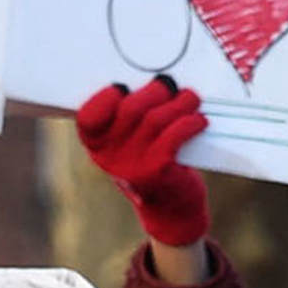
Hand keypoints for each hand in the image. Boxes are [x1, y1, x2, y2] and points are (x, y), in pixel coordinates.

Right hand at [75, 76, 208, 246]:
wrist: (168, 209)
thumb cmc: (149, 163)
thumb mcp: (130, 142)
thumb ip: (129, 116)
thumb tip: (154, 78)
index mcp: (96, 145)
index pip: (88, 116)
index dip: (106, 97)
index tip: (124, 89)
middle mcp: (109, 157)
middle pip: (130, 108)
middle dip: (156, 91)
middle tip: (170, 86)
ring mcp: (132, 165)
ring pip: (156, 118)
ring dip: (179, 103)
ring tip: (190, 99)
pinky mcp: (156, 170)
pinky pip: (175, 134)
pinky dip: (190, 122)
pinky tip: (199, 121)